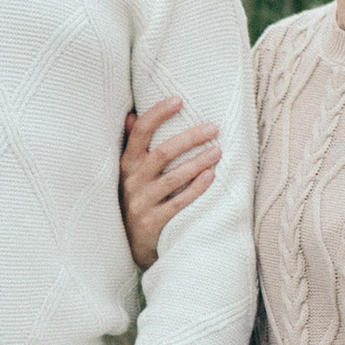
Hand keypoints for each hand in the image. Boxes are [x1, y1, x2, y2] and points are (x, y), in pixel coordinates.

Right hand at [119, 98, 222, 273]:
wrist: (128, 244)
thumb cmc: (135, 198)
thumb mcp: (127, 173)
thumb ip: (131, 145)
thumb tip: (130, 115)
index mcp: (126, 164)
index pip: (139, 132)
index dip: (157, 114)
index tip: (178, 100)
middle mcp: (132, 181)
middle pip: (163, 153)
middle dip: (190, 138)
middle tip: (213, 128)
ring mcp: (141, 203)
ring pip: (173, 178)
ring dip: (198, 162)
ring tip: (218, 150)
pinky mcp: (152, 222)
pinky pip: (178, 203)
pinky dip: (196, 189)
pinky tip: (211, 176)